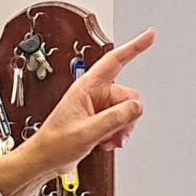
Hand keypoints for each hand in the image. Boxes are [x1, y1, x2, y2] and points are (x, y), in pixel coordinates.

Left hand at [0, 29, 153, 195]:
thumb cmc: (55, 143)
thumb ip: (115, 118)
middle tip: (114, 131)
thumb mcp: (87, 131)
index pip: (115, 60)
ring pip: (126, 111)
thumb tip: (136, 107)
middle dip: (126, 116)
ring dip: (121, 128)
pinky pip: (120, 121)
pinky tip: (105, 141)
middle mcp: (93, 93)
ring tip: (105, 138)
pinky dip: (117, 133)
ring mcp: (96, 106)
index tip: (149, 36)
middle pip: (127, 96)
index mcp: (86, 87)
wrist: (45, 159)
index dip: (134, 47)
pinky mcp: (98, 119)